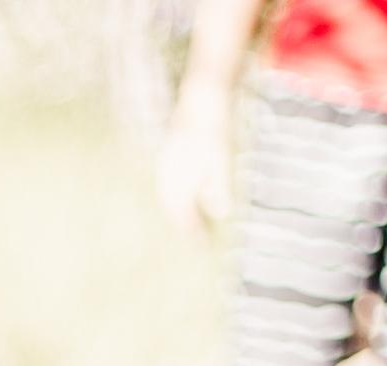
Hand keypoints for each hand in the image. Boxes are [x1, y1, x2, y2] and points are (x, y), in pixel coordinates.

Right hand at [157, 102, 233, 233]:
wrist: (200, 99)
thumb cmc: (213, 129)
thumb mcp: (221, 159)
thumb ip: (218, 188)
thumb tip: (221, 213)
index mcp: (179, 179)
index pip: (183, 215)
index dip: (192, 232)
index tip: (200, 246)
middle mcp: (167, 176)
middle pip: (171, 209)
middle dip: (181, 225)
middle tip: (192, 238)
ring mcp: (165, 166)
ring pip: (166, 198)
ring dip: (174, 212)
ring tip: (184, 222)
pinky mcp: (167, 157)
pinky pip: (166, 185)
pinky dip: (172, 197)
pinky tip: (179, 197)